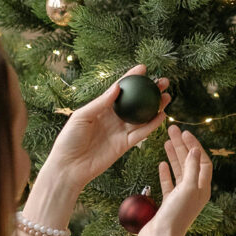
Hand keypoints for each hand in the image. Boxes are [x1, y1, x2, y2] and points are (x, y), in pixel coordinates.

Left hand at [40, 65, 170, 191]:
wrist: (69, 166)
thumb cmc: (69, 139)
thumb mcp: (82, 116)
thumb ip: (100, 102)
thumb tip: (117, 87)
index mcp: (102, 108)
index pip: (120, 90)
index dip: (131, 78)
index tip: (143, 68)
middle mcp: (114, 117)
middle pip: (136, 101)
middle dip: (150, 90)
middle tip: (162, 81)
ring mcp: (121, 130)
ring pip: (143, 116)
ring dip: (156, 106)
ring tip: (167, 96)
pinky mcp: (126, 144)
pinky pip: (142, 132)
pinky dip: (153, 124)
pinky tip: (162, 115)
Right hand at [144, 125, 211, 235]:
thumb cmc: (176, 216)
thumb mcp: (187, 188)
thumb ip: (191, 168)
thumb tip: (195, 149)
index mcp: (202, 188)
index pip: (202, 161)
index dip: (194, 146)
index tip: (184, 133)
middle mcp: (194, 192)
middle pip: (189, 163)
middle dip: (182, 146)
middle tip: (173, 130)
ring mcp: (181, 197)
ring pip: (179, 171)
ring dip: (173, 156)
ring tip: (166, 141)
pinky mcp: (168, 203)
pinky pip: (169, 184)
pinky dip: (166, 172)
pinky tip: (162, 163)